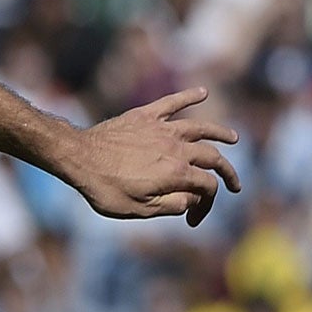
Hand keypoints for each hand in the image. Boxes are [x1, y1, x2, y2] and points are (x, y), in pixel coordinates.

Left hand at [60, 87, 240, 226]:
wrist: (77, 158)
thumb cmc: (104, 189)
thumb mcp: (138, 210)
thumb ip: (171, 205)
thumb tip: (192, 199)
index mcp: (176, 174)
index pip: (208, 187)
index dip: (207, 205)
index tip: (194, 219)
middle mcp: (176, 148)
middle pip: (212, 158)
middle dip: (227, 173)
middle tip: (234, 184)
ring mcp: (162, 129)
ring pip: (201, 127)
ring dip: (220, 133)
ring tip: (233, 138)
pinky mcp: (145, 116)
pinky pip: (172, 102)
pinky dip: (189, 96)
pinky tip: (203, 92)